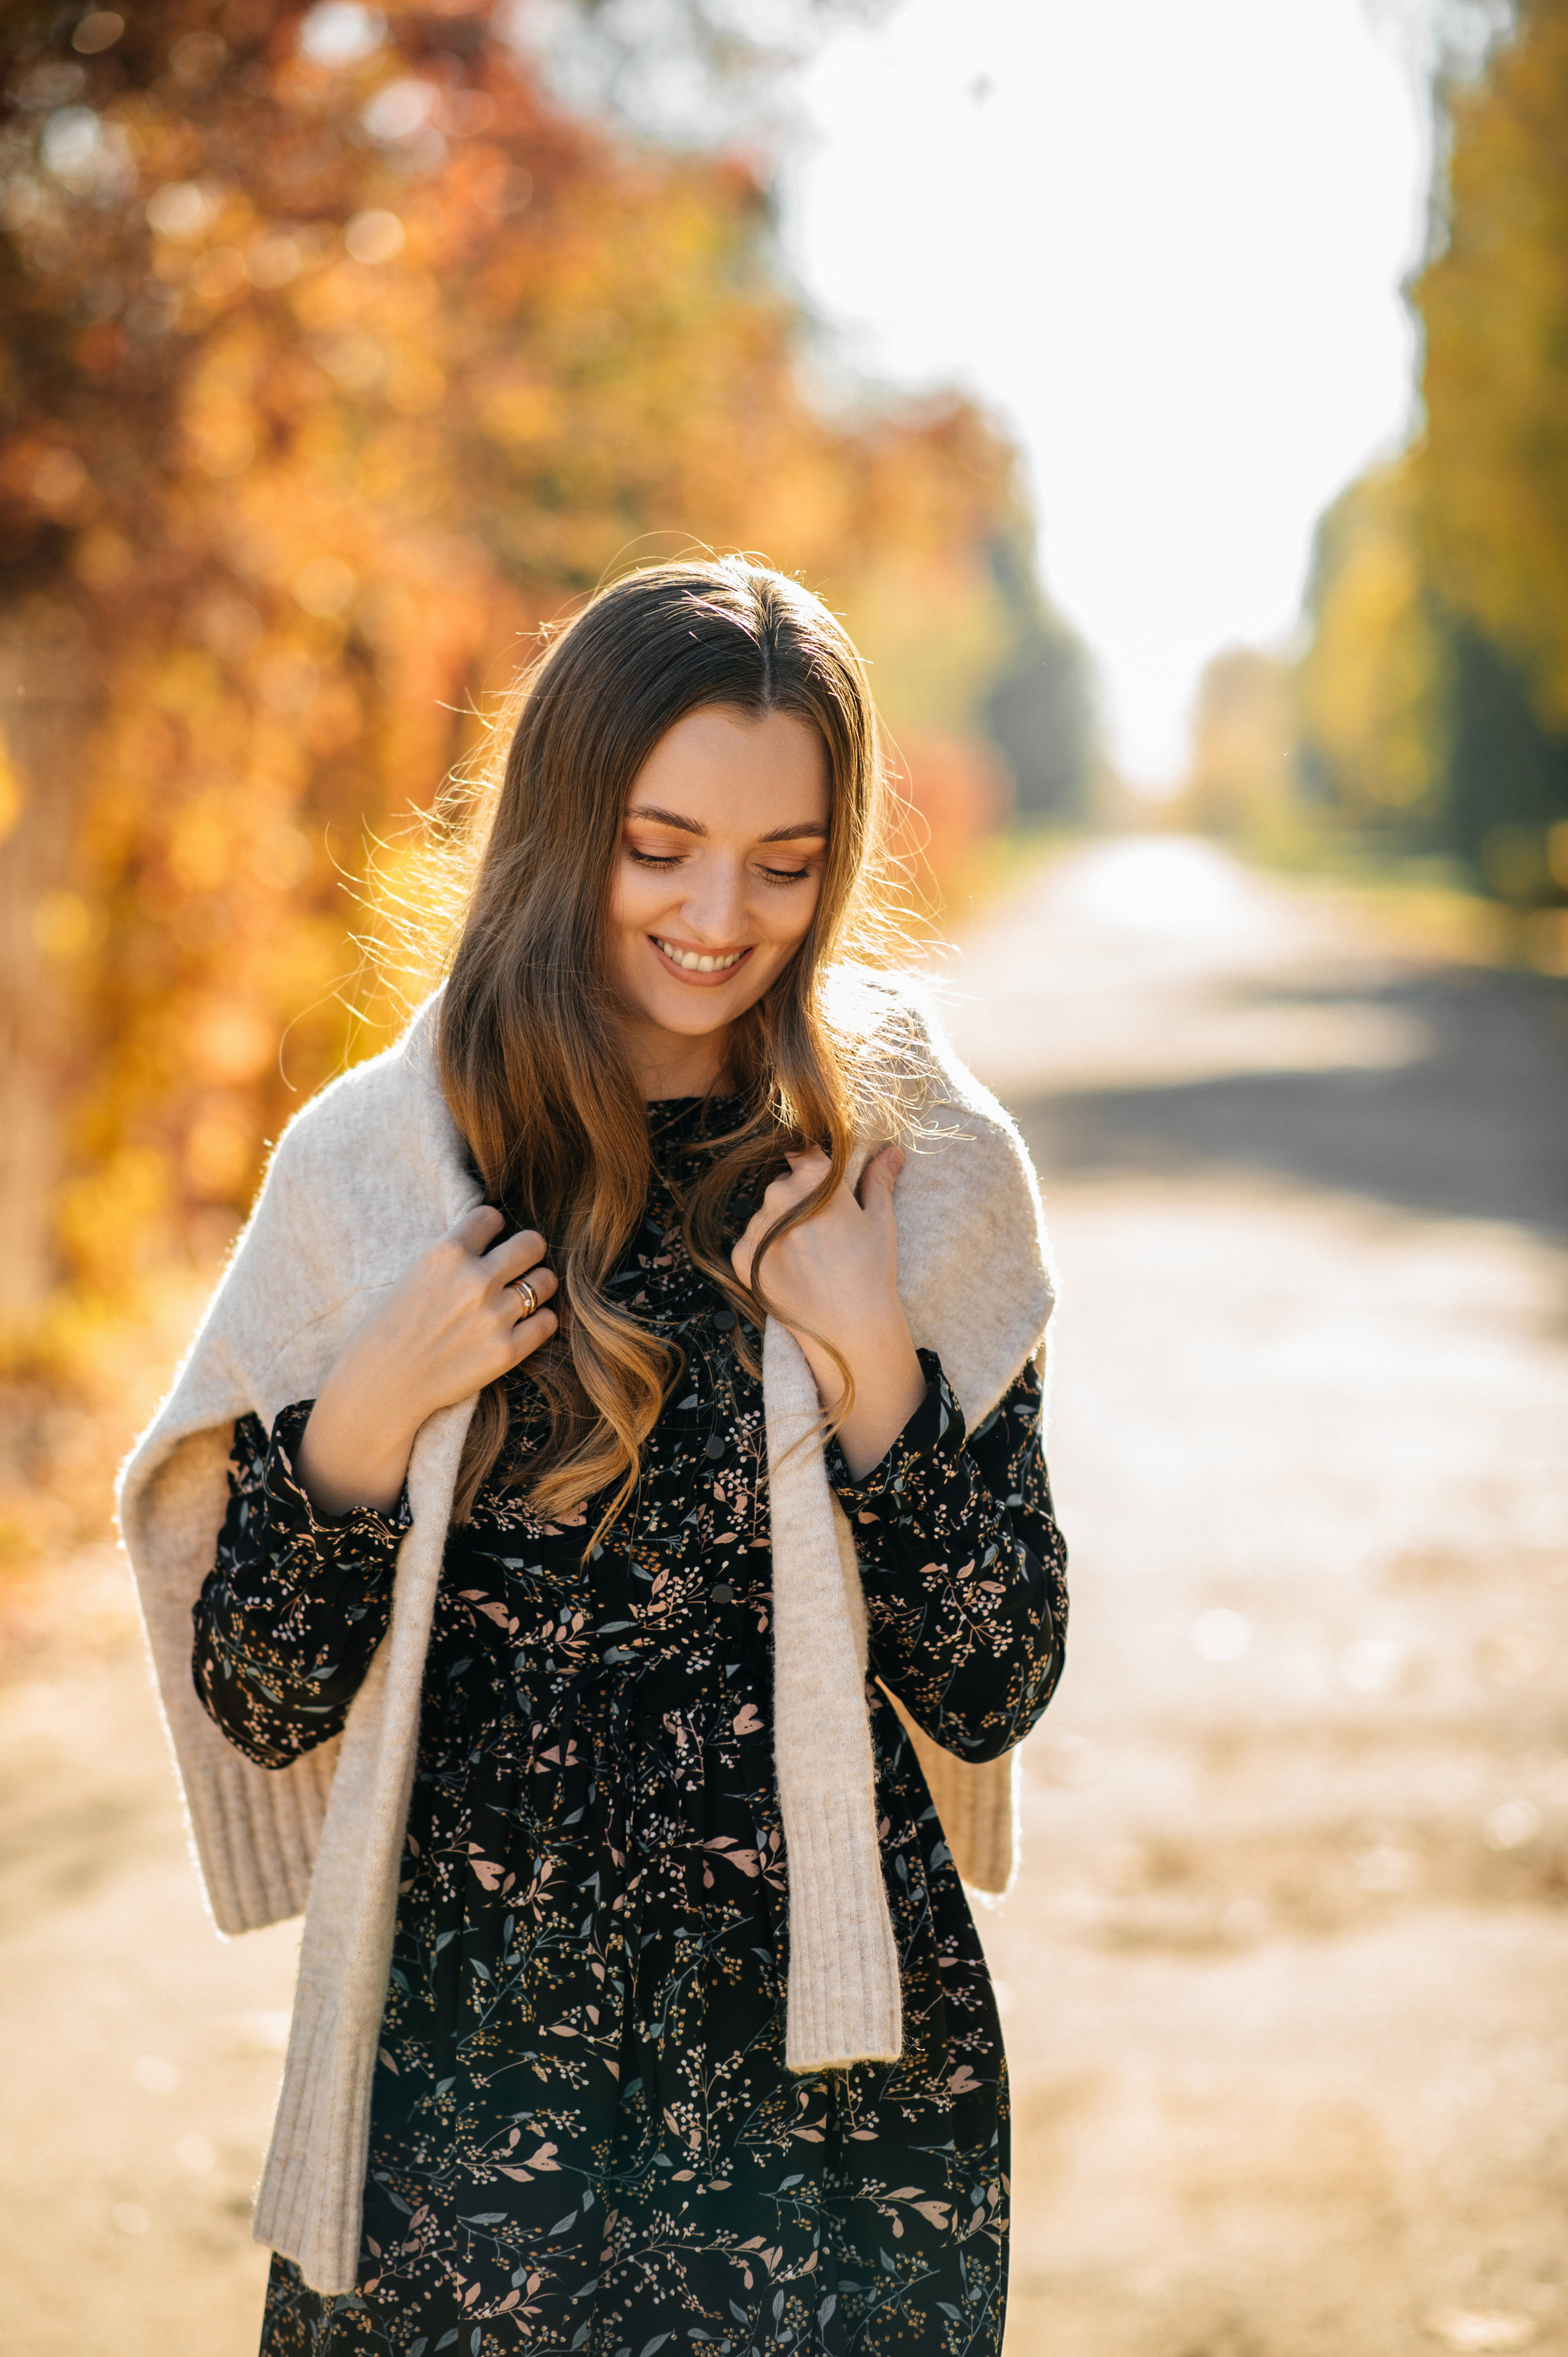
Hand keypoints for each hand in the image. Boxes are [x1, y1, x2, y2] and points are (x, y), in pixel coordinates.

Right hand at [297, 1207, 557, 1516]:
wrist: (381, 1385)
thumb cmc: (386, 1329)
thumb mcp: (412, 1274)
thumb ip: (451, 1257)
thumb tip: (486, 1241)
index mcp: (446, 1253)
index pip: (491, 1216)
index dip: (492, 1229)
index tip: (489, 1242)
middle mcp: (475, 1279)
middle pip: (532, 1243)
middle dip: (526, 1252)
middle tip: (516, 1267)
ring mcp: (494, 1316)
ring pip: (546, 1281)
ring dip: (536, 1286)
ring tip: (520, 1297)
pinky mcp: (507, 1351)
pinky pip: (547, 1322)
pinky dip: (538, 1322)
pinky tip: (521, 1326)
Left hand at [731, 1144, 924, 1480]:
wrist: (848, 1328)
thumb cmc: (871, 1272)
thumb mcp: (880, 1221)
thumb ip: (879, 1179)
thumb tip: (892, 1150)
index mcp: (815, 1180)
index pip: (805, 1154)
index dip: (816, 1171)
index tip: (825, 1190)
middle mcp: (780, 1196)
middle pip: (784, 1183)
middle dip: (799, 1198)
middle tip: (823, 1231)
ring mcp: (757, 1227)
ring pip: (765, 1213)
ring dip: (780, 1224)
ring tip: (809, 1255)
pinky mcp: (741, 1256)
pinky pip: (750, 1241)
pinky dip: (765, 1250)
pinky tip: (792, 1269)